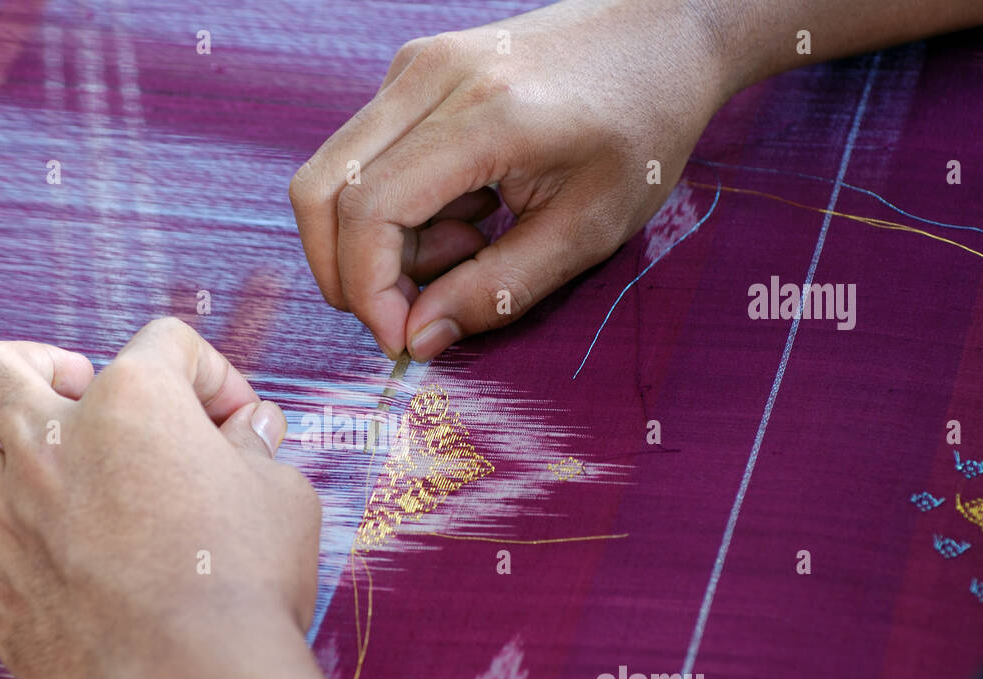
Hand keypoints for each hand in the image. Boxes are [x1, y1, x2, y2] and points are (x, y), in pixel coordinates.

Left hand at [0, 317, 322, 678]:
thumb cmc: (248, 584)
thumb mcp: (282, 497)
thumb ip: (256, 450)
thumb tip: (251, 429)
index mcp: (135, 400)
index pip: (164, 343)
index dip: (210, 376)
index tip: (233, 424)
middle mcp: (53, 441)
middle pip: (2, 363)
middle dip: (43, 369)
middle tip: (85, 411)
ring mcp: (4, 508)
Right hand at [289, 0, 726, 360]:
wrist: (661, 35)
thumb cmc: (640, 128)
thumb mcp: (587, 230)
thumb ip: (497, 292)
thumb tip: (418, 338)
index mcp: (486, 114)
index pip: (369, 209)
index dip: (369, 291)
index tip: (402, 339)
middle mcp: (431, 78)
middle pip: (322, 192)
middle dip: (349, 274)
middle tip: (413, 310)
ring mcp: (414, 68)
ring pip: (333, 179)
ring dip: (377, 243)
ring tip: (464, 247)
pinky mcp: (412, 74)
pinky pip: (363, 161)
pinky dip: (393, 212)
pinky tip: (464, 214)